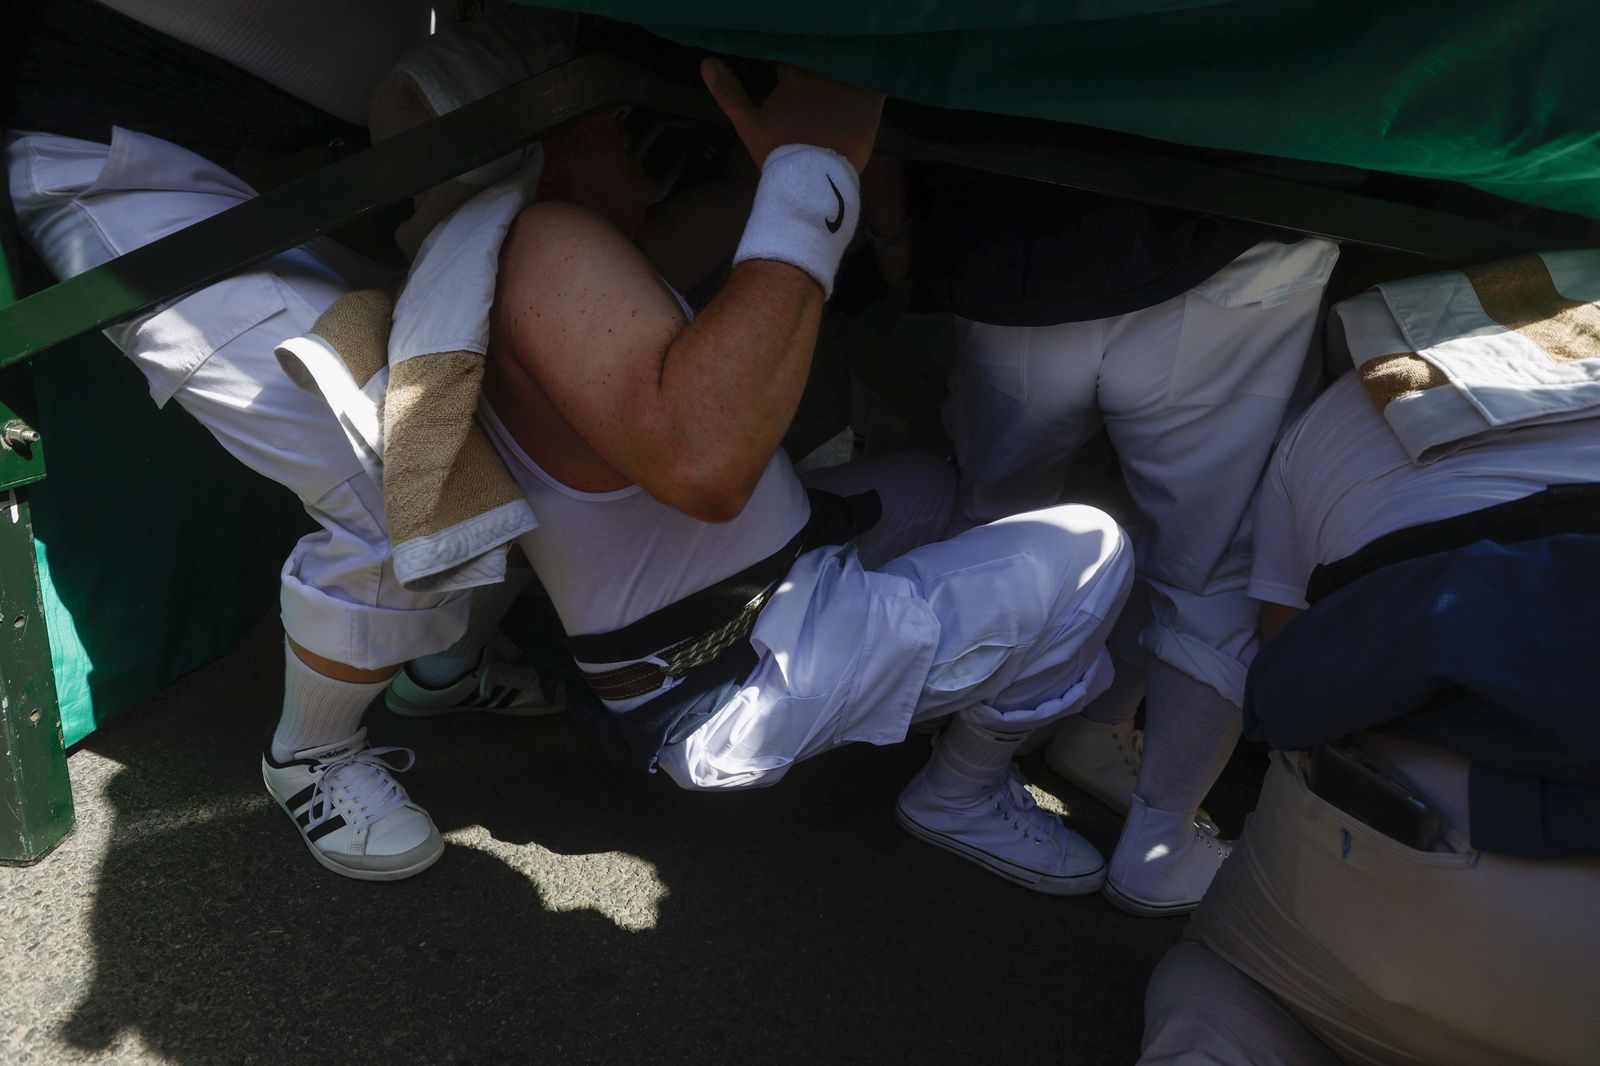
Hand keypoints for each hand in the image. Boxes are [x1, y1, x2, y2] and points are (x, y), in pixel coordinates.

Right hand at [701, 58, 883, 172]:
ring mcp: (848, 85)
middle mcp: (823, 72)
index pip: (795, 55)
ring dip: (848, 67)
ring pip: (850, 64)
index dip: (794, 64)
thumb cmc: (779, 153)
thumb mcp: (748, 124)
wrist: (814, 181)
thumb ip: (729, 93)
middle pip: (824, 56)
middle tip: (821, 76)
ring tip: (847, 78)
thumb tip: (706, 62)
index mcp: (794, 74)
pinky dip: (875, 77)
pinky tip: (872, 81)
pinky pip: (878, 78)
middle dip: (822, 60)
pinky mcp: (871, 101)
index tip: (792, 72)